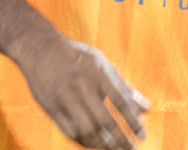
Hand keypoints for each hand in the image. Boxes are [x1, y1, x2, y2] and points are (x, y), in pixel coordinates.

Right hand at [18, 35, 149, 149]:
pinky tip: (93, 145)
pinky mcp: (51, 107)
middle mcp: (83, 86)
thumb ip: (124, 87)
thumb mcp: (102, 64)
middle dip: (120, 139)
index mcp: (98, 73)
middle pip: (105, 121)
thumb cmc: (77, 57)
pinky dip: (84, 142)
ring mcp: (65, 98)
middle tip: (130, 149)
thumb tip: (146, 108)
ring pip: (87, 130)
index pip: (121, 101)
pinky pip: (70, 132)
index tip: (142, 136)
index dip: (133, 121)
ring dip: (103, 145)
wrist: (40, 48)